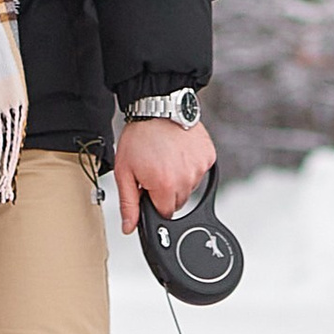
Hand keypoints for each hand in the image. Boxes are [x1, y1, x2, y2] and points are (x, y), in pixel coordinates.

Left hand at [112, 113, 216, 235]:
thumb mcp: (124, 171)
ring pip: (189, 187)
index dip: (154, 201)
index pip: (165, 213)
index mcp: (165, 186)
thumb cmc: (139, 136)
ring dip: (178, 178)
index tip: (148, 187)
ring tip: (165, 157)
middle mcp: (186, 179)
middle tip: (154, 169)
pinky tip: (178, 152)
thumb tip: (130, 227)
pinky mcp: (208, 157)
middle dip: (165, 191)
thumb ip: (128, 203)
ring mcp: (200, 168)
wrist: (157, 106)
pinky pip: (200, 171)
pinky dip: (190, 165)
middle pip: (178, 201)